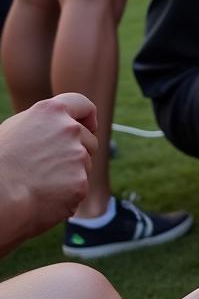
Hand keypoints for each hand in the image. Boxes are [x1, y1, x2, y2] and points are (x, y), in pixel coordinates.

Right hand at [0, 94, 96, 252]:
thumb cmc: (1, 161)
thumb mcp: (18, 129)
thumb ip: (45, 124)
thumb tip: (62, 125)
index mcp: (51, 112)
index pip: (82, 105)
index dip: (88, 116)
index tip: (90, 126)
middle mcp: (69, 130)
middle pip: (89, 140)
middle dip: (77, 151)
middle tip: (49, 165)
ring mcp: (78, 156)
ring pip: (85, 165)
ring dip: (71, 173)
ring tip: (40, 180)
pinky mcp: (81, 181)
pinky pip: (80, 187)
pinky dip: (68, 193)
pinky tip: (45, 194)